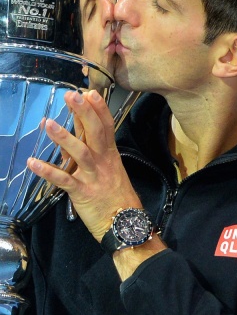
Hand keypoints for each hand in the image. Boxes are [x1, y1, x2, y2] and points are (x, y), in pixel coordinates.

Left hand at [27, 89, 141, 242]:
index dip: (99, 109)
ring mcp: (93, 176)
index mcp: (110, 154)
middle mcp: (103, 162)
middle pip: (95, 132)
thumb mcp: (108, 169)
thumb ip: (91, 152)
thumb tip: (73, 134)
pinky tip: (33, 163)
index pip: (107, 126)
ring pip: (80, 153)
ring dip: (64, 137)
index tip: (89, 92)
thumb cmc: (116, 196)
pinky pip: (63, 180)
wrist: (124, 223)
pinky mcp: (82, 192)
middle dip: (84, 113)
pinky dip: (48, 172)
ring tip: (48, 123)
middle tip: (72, 96)